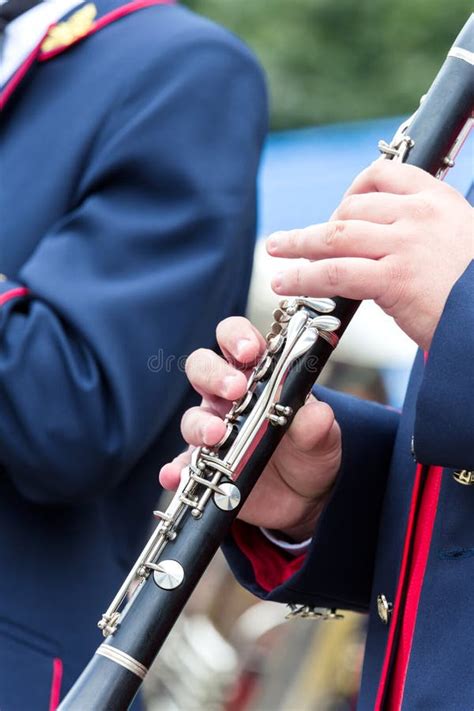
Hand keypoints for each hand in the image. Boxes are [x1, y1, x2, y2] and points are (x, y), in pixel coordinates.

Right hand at [159, 317, 341, 541]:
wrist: (303, 502)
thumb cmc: (308, 455)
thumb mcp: (322, 441)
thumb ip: (318, 426)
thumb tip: (318, 414)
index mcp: (257, 377)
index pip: (237, 340)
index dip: (237, 337)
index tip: (250, 351)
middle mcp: (228, 399)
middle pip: (203, 368)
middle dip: (214, 374)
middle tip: (235, 389)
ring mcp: (212, 433)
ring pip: (191, 416)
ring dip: (200, 424)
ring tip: (217, 436)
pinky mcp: (202, 468)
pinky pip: (180, 466)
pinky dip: (175, 470)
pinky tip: (176, 476)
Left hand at [268, 161, 472, 350]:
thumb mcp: (457, 248)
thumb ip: (422, 238)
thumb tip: (383, 251)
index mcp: (439, 201)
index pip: (384, 176)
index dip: (352, 190)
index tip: (337, 208)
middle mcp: (420, 215)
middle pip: (351, 209)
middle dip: (318, 227)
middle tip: (293, 241)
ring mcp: (406, 244)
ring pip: (335, 236)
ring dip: (298, 245)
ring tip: (275, 252)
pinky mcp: (394, 278)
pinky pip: (335, 272)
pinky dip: (303, 277)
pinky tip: (285, 282)